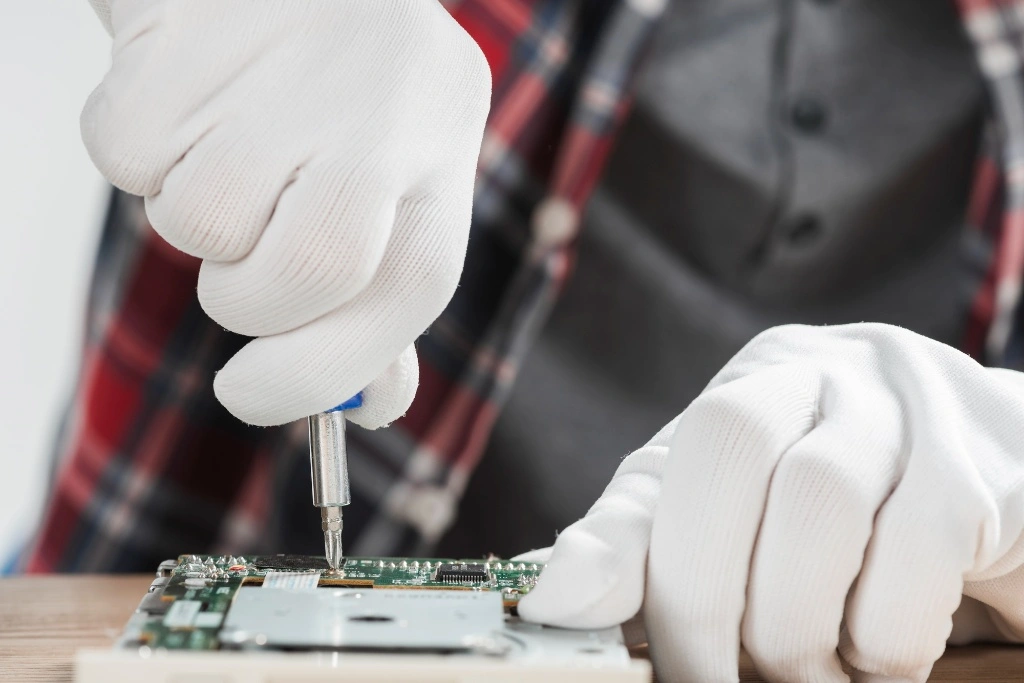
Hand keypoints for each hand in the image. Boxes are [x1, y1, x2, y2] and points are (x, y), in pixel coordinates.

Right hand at [82, 0, 490, 425]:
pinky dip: (139, 154)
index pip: (415, 287)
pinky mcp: (189, 32)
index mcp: (442, 139)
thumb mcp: (386, 177)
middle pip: (314, 270)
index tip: (252, 396)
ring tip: (222, 143)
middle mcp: (387, 97)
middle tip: (236, 266)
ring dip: (192, 218)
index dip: (331, 368)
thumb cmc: (327, 92)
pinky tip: (183, 96)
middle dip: (250, 304)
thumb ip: (380, 292)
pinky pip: (129, 158)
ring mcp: (292, 58)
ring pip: (204, 223)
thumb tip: (375, 405)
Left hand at [517, 323, 1023, 681]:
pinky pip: (915, 553)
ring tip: (804, 675)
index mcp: (759, 382)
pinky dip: (882, 635)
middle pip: (730, 450)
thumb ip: (652, 540)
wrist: (1010, 476)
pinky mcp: (986, 465)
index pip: (675, 446)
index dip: (621, 532)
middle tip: (708, 680)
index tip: (563, 607)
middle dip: (702, 592)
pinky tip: (879, 655)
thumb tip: (556, 592)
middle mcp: (831, 371)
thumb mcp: (741, 513)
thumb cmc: (854, 509)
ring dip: (794, 624)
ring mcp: (914, 405)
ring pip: (817, 501)